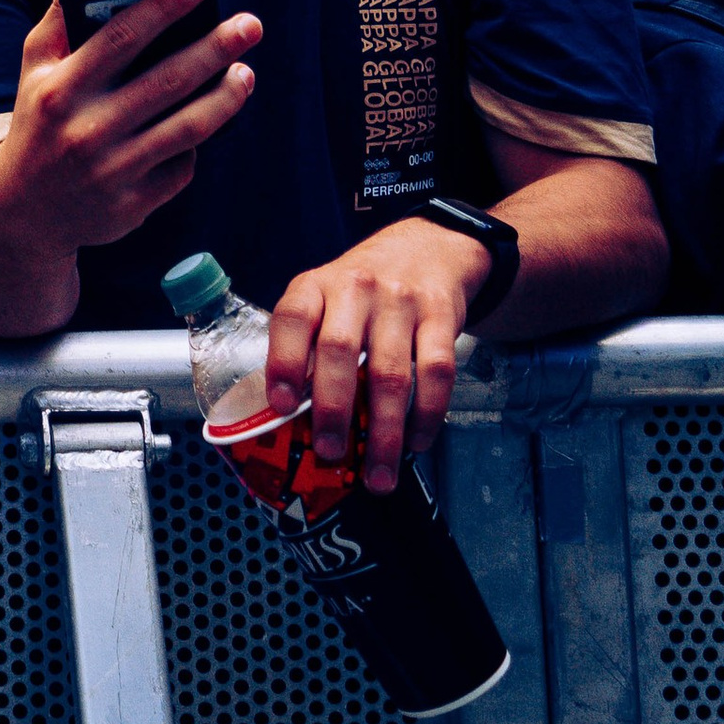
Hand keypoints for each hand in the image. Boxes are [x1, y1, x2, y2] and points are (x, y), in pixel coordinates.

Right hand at [0, 0, 262, 256]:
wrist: (24, 211)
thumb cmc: (37, 124)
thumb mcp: (33, 71)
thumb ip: (58, 24)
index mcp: (62, 89)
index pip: (121, 37)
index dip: (164, 6)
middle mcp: (87, 129)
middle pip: (167, 81)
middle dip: (215, 48)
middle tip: (249, 25)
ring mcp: (113, 170)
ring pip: (188, 127)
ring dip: (227, 97)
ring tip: (246, 72)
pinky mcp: (133, 204)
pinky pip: (181, 167)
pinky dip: (196, 144)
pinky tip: (204, 122)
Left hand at [264, 221, 490, 489]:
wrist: (427, 249)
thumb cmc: (362, 293)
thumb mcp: (325, 300)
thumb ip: (308, 345)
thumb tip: (290, 420)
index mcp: (314, 286)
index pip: (291, 319)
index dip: (284, 363)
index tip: (282, 406)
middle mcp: (354, 288)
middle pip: (340, 351)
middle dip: (333, 410)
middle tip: (329, 454)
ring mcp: (400, 301)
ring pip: (390, 372)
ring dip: (384, 430)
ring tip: (378, 474)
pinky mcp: (441, 316)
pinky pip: (436, 372)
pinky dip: (426, 414)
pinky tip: (416, 443)